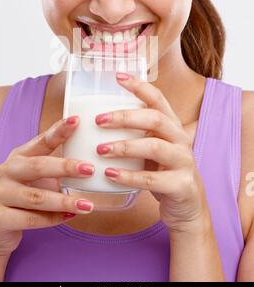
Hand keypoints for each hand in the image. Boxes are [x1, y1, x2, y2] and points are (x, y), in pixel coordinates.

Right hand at [0, 116, 94, 256]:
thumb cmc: (25, 195)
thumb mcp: (38, 177)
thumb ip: (58, 169)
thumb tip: (93, 165)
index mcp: (19, 156)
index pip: (42, 140)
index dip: (59, 130)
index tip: (77, 120)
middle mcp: (6, 171)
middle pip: (38, 166)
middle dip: (66, 167)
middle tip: (90, 169)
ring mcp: (0, 194)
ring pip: (36, 197)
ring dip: (64, 201)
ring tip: (87, 205)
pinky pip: (31, 219)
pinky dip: (53, 219)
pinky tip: (69, 217)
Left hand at [95, 72, 209, 233]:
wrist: (188, 210)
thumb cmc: (163, 174)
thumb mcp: (152, 150)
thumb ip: (136, 135)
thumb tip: (98, 120)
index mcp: (172, 127)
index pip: (158, 99)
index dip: (139, 86)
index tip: (118, 76)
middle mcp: (181, 140)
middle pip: (155, 119)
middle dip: (125, 117)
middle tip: (99, 120)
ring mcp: (184, 162)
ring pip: (154, 146)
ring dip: (124, 146)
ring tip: (100, 149)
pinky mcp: (181, 185)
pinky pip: (152, 179)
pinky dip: (129, 176)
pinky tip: (109, 174)